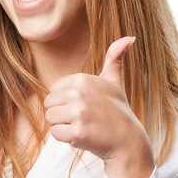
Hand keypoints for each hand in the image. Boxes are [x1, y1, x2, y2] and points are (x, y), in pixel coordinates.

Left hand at [44, 37, 153, 177]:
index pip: (53, 91)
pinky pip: (55, 134)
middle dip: (62, 114)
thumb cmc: (117, 110)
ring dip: (63, 126)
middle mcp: (79, 93)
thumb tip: (129, 37)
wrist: (127, 140)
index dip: (65, 101)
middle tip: (83, 118)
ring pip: (50, 119)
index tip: (84, 105)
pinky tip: (83, 136)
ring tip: (83, 126)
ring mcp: (78, 113)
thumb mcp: (115, 81)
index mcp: (82, 79)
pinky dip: (66, 138)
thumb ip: (115, 58)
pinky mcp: (77, 132)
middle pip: (49, 105)